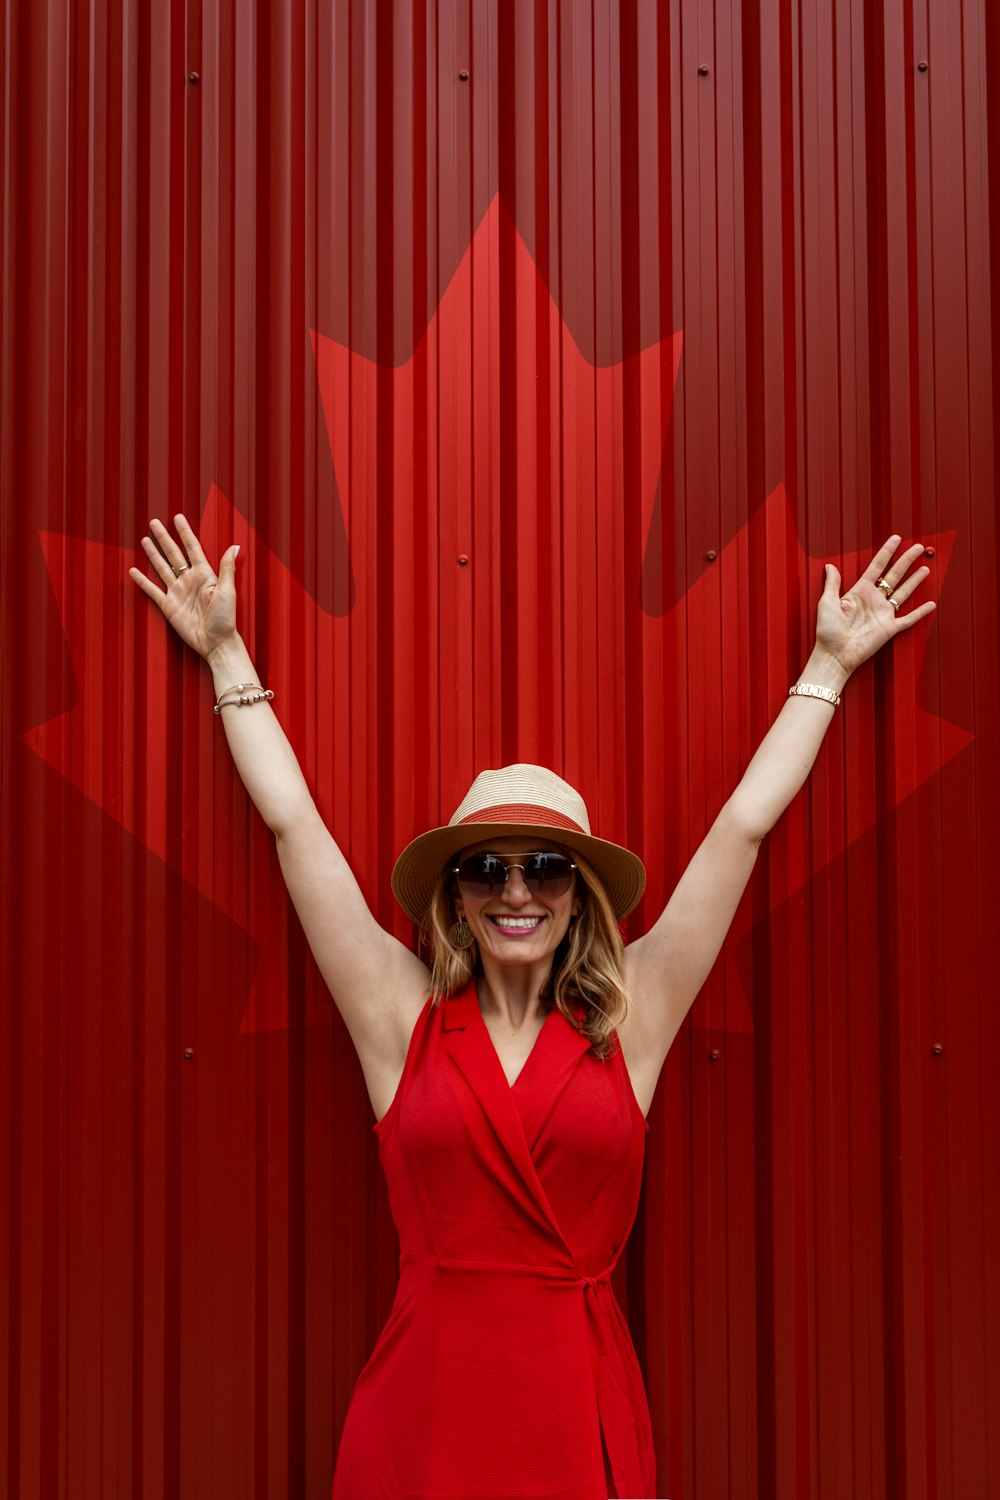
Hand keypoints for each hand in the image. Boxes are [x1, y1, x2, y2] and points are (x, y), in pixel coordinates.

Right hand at [128, 514, 238, 660]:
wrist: (215, 642)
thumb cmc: (225, 619)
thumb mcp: (228, 591)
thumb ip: (227, 568)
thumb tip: (234, 546)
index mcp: (204, 574)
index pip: (192, 548)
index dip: (185, 533)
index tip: (177, 518)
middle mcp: (189, 580)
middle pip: (173, 554)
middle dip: (164, 538)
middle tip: (154, 522)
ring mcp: (178, 592)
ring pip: (162, 568)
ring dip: (153, 554)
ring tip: (145, 539)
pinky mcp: (168, 606)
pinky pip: (153, 590)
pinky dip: (143, 581)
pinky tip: (134, 570)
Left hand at [816, 535, 936, 676]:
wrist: (834, 654)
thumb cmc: (827, 631)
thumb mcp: (826, 602)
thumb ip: (832, 583)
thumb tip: (830, 565)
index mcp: (860, 592)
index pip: (877, 567)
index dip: (887, 552)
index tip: (896, 539)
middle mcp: (874, 600)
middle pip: (895, 575)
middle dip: (906, 560)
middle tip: (918, 547)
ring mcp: (883, 614)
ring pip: (904, 592)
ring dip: (915, 580)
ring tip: (925, 567)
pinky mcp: (889, 628)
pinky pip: (908, 619)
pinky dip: (920, 612)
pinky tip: (930, 604)